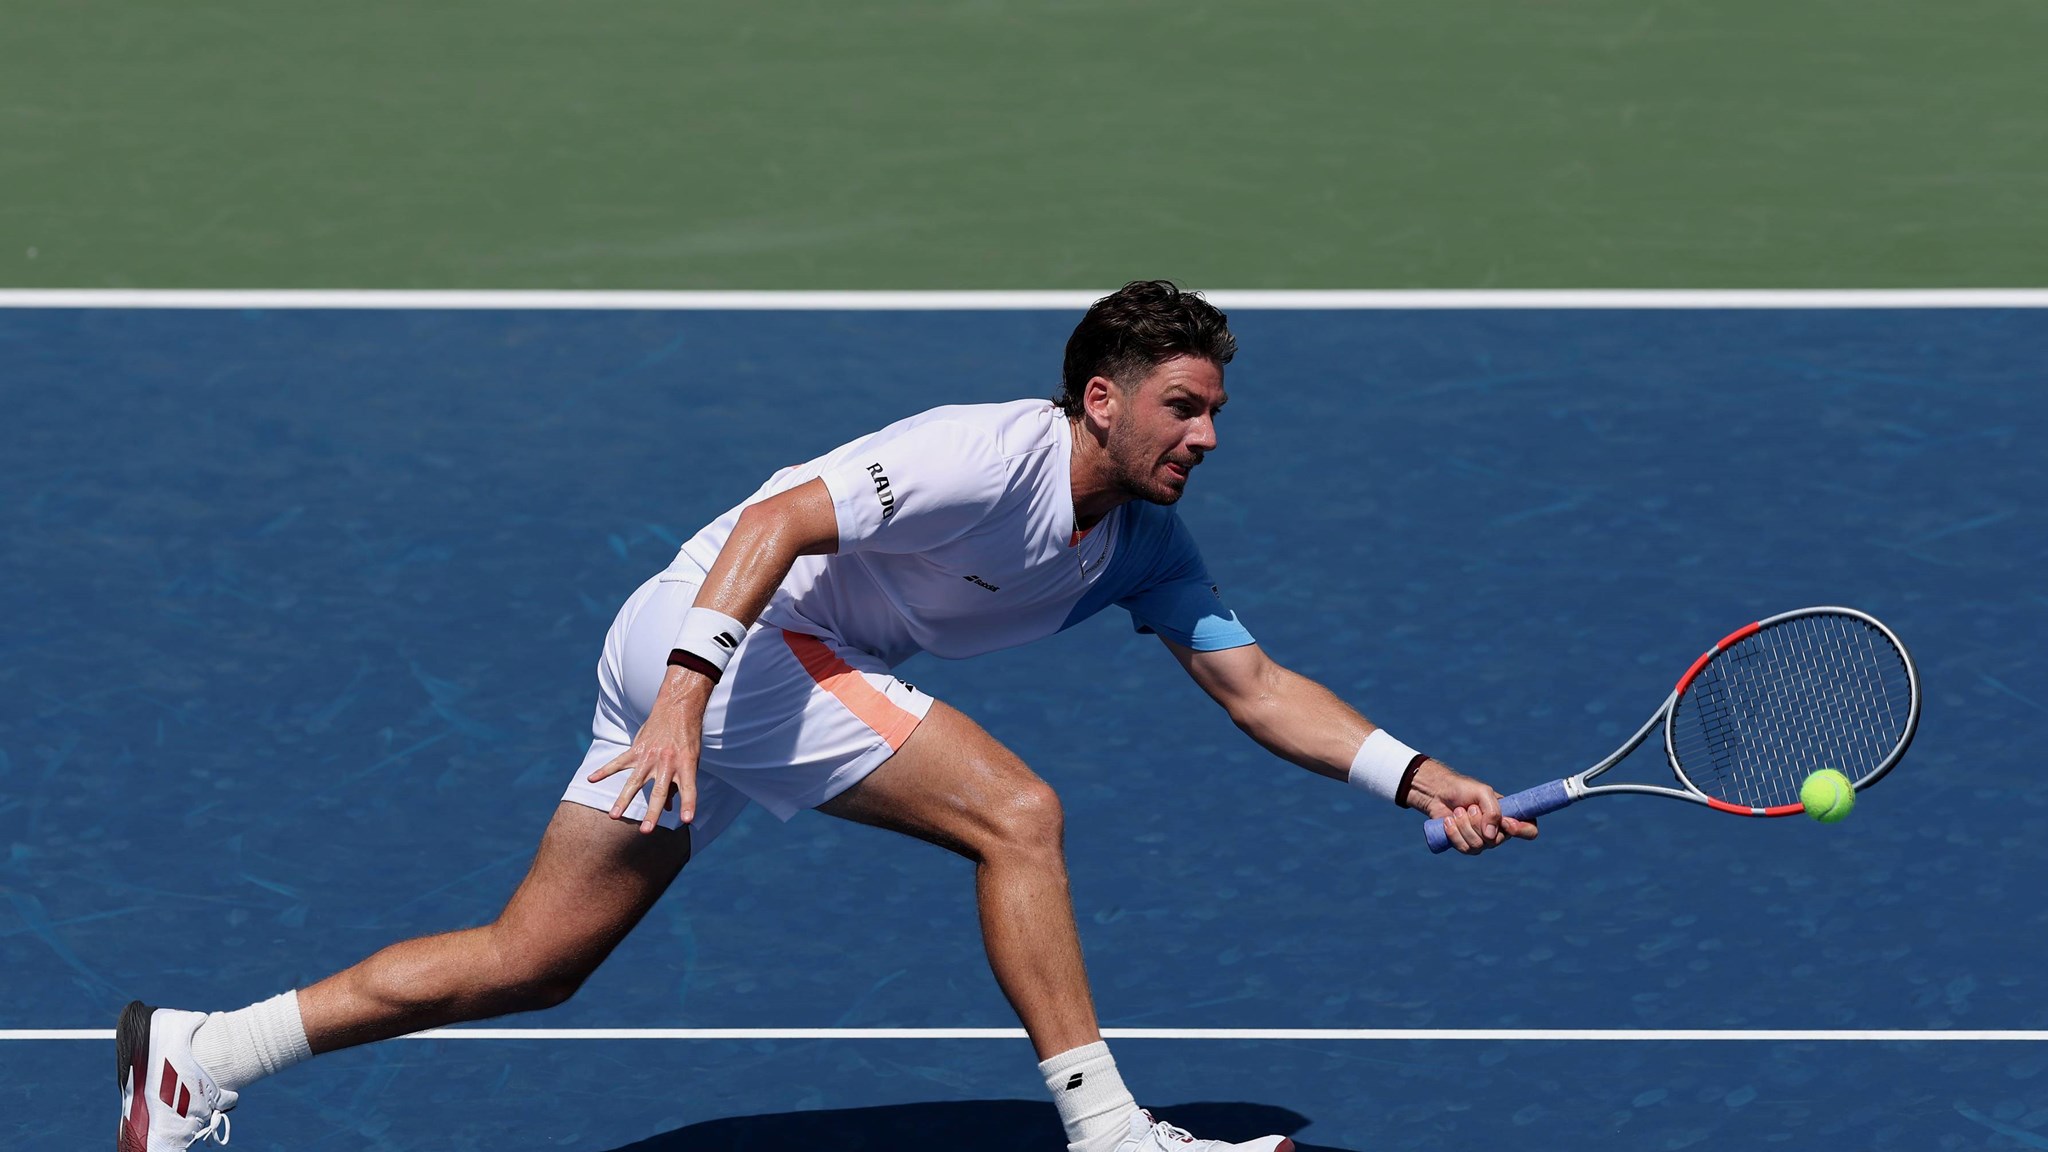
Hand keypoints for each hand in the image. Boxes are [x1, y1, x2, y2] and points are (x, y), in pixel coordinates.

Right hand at [585, 666, 711, 832]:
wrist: (678, 708)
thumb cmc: (687, 739)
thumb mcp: (691, 760)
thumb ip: (679, 784)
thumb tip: (670, 808)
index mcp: (686, 765)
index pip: (690, 788)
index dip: (689, 804)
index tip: (687, 820)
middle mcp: (668, 763)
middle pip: (659, 792)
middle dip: (653, 813)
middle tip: (646, 831)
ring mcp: (650, 757)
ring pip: (634, 782)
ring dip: (623, 800)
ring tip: (614, 816)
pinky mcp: (637, 749)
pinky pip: (618, 761)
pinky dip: (604, 770)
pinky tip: (591, 778)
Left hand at [1404, 758, 1538, 855]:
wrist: (1439, 793)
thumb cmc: (1465, 790)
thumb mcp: (1483, 792)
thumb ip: (1492, 810)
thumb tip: (1491, 836)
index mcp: (1510, 816)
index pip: (1530, 831)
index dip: (1521, 830)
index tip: (1505, 821)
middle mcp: (1499, 832)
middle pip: (1496, 840)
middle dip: (1477, 822)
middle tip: (1470, 807)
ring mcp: (1483, 841)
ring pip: (1478, 845)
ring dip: (1463, 826)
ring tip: (1458, 811)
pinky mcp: (1466, 845)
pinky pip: (1464, 848)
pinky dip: (1454, 833)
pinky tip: (1448, 820)